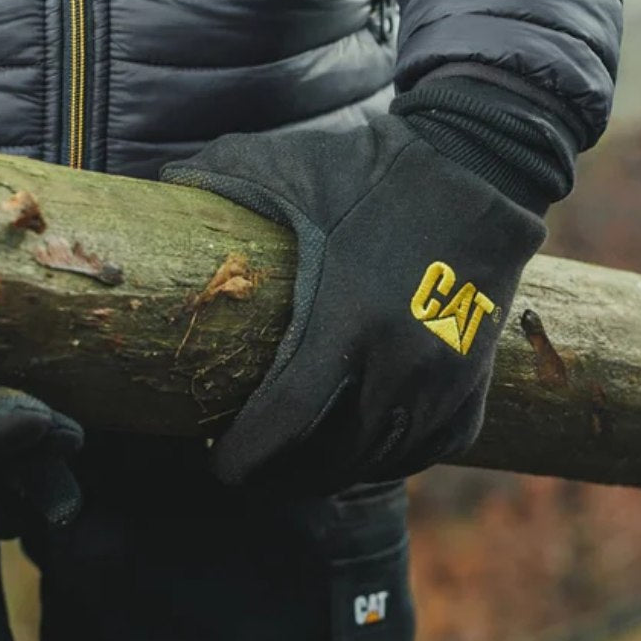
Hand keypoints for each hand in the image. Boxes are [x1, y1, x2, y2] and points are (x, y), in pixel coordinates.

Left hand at [163, 111, 544, 494]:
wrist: (481, 163)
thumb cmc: (375, 169)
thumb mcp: (291, 168)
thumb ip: (220, 177)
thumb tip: (159, 182)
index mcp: (348, 320)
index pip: (287, 420)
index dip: (247, 456)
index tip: (220, 465)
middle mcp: (401, 362)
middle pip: (334, 457)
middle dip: (286, 477)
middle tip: (256, 475)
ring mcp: (446, 376)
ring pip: (384, 459)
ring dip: (338, 474)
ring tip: (302, 469)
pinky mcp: (478, 375)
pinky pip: (436, 445)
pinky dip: (398, 458)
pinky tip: (368, 452)